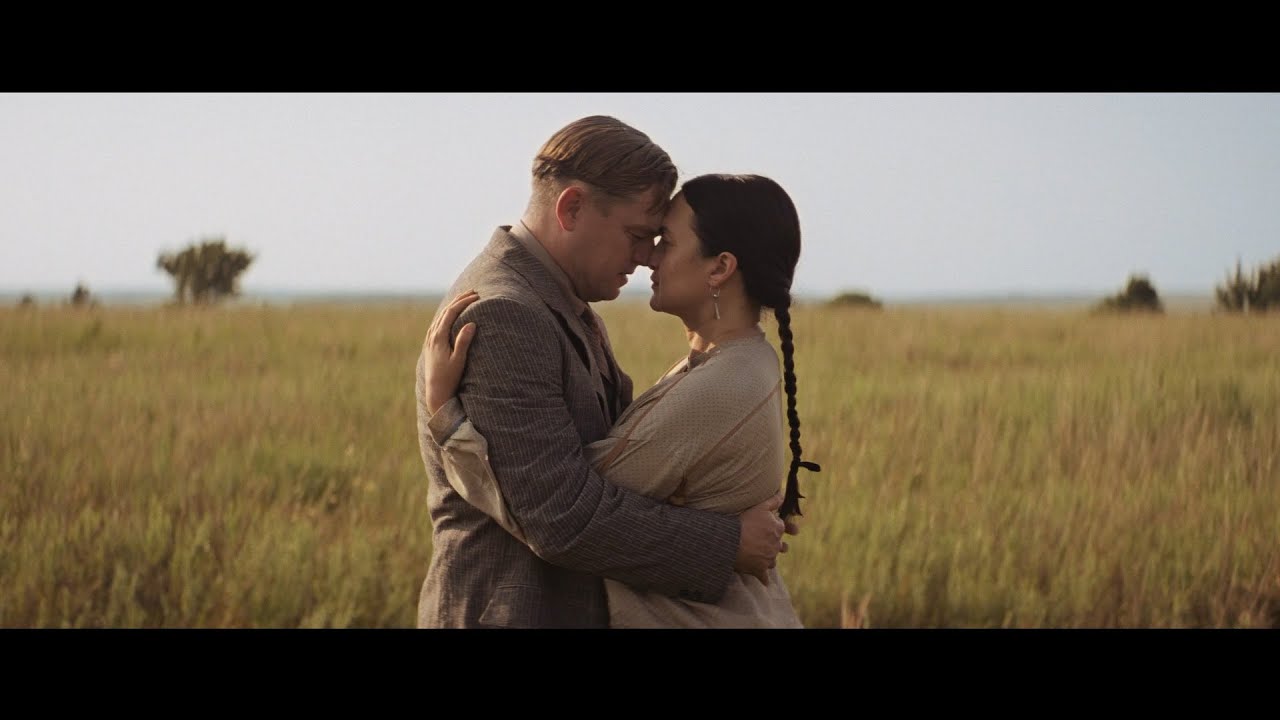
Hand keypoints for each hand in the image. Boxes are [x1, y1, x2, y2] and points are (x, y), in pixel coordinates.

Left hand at [422, 291, 478, 413]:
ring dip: (452, 306)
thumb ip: (463, 341)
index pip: (451, 313)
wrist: (435, 392)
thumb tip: (471, 323)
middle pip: (445, 312)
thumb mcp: (459, 360)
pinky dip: (446, 315)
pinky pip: (437, 324)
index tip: (476, 297)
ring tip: (464, 299)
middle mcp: (432, 337)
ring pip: (440, 317)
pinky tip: (450, 316)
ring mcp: (430, 341)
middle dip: (459, 300)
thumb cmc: (449, 378)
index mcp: (438, 338)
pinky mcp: (430, 346)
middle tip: (473, 292)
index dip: (463, 303)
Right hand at [734, 491, 784, 584]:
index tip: (782, 528)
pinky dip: (764, 578)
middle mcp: (776, 545)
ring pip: (773, 560)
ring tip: (769, 560)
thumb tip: (783, 494)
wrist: (732, 542)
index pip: (781, 527)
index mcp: (777, 529)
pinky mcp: (759, 570)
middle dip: (779, 545)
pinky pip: (763, 577)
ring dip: (771, 560)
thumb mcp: (760, 506)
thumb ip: (773, 500)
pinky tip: (764, 582)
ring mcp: (768, 558)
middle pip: (780, 546)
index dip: (780, 526)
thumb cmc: (745, 522)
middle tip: (782, 547)